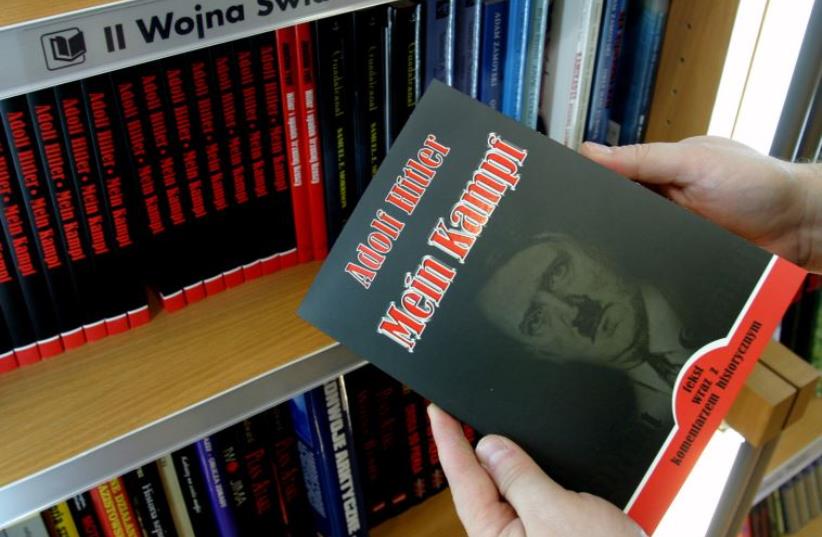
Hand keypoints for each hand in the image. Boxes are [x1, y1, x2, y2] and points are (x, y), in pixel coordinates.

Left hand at [428, 404, 645, 536]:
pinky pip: (535, 500)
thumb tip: (491, 447)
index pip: (464, 479)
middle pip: (485, 484)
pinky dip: (534, 477)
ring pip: (513, 491)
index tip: (436, 411)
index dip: (449, 440)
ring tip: (502, 436)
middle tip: (462, 413)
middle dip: (477, 450)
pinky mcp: (555, 536)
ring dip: (513, 464)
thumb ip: (520, 477)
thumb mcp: (554, 512)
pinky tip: (535, 466)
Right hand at [580, 136, 821, 271]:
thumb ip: (643, 159)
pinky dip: (642, 267)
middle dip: (600, 220)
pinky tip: (627, 270)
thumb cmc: (758, 183)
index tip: (563, 193)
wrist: (800, 226)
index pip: (612, 175)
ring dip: (620, 245)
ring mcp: (671, 231)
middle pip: (617, 212)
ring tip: (596, 253)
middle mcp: (662, 200)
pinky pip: (651, 264)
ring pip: (630, 241)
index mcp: (661, 169)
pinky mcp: (680, 258)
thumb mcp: (694, 161)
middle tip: (572, 231)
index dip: (589, 184)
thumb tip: (590, 151)